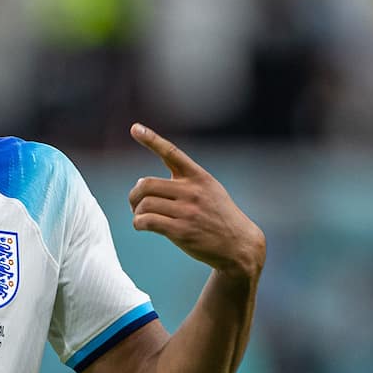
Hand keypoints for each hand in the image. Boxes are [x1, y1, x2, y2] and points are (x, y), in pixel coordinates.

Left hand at [128, 123, 264, 281]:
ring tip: (141, 217)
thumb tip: (143, 183)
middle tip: (135, 204)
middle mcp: (193, 191)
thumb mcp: (209, 190)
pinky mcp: (182, 231)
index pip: (171, 152)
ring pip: (144, 204)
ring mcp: (187, 211)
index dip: (152, 139)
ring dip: (136, 212)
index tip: (135, 127)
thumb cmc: (218, 217)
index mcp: (198, 177)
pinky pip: (147, 221)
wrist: (238, 245)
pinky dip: (138, 223)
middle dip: (134, 195)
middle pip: (146, 184)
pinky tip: (141, 225)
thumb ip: (183, 182)